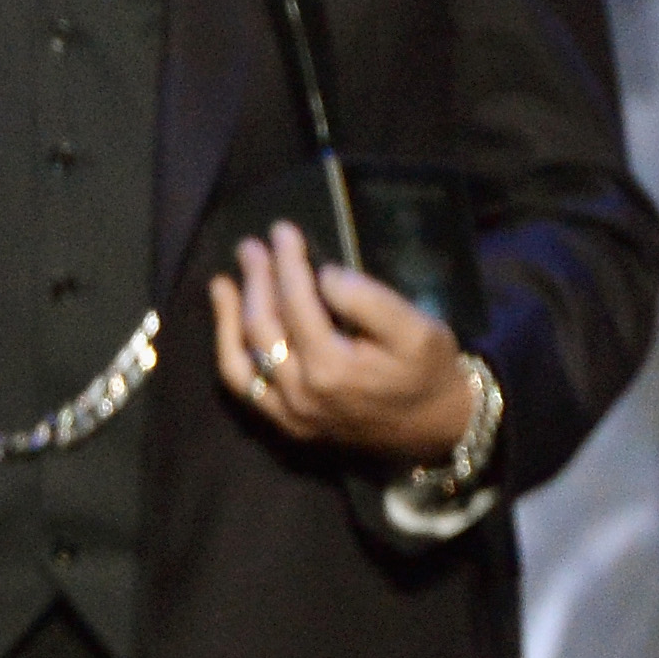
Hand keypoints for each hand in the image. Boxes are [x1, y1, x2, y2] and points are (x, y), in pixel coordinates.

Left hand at [211, 221, 469, 462]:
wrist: (436, 427)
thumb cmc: (428, 372)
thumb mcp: (418, 330)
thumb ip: (369, 300)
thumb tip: (324, 276)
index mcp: (332, 368)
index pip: (295, 303)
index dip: (286, 262)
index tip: (282, 231)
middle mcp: (300, 393)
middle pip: (262, 326)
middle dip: (255, 281)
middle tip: (250, 246)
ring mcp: (289, 412)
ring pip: (239, 360)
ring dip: (229, 317)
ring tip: (222, 282)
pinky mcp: (287, 423)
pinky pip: (245, 388)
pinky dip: (231, 353)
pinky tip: (229, 325)